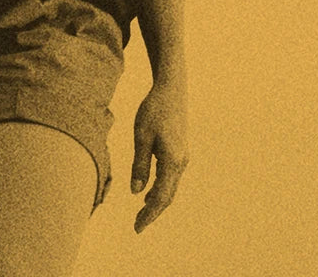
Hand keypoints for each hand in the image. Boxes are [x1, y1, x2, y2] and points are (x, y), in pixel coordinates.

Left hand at [130, 78, 189, 232]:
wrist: (171, 90)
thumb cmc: (153, 110)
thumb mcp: (141, 136)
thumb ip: (140, 164)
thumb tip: (136, 192)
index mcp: (172, 161)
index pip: (161, 196)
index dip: (150, 214)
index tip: (138, 227)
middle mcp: (181, 163)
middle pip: (168, 196)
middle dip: (153, 212)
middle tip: (137, 226)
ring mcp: (182, 158)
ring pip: (170, 188)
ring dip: (157, 201)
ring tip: (142, 213)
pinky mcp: (179, 152)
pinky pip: (170, 177)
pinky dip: (160, 189)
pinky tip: (149, 192)